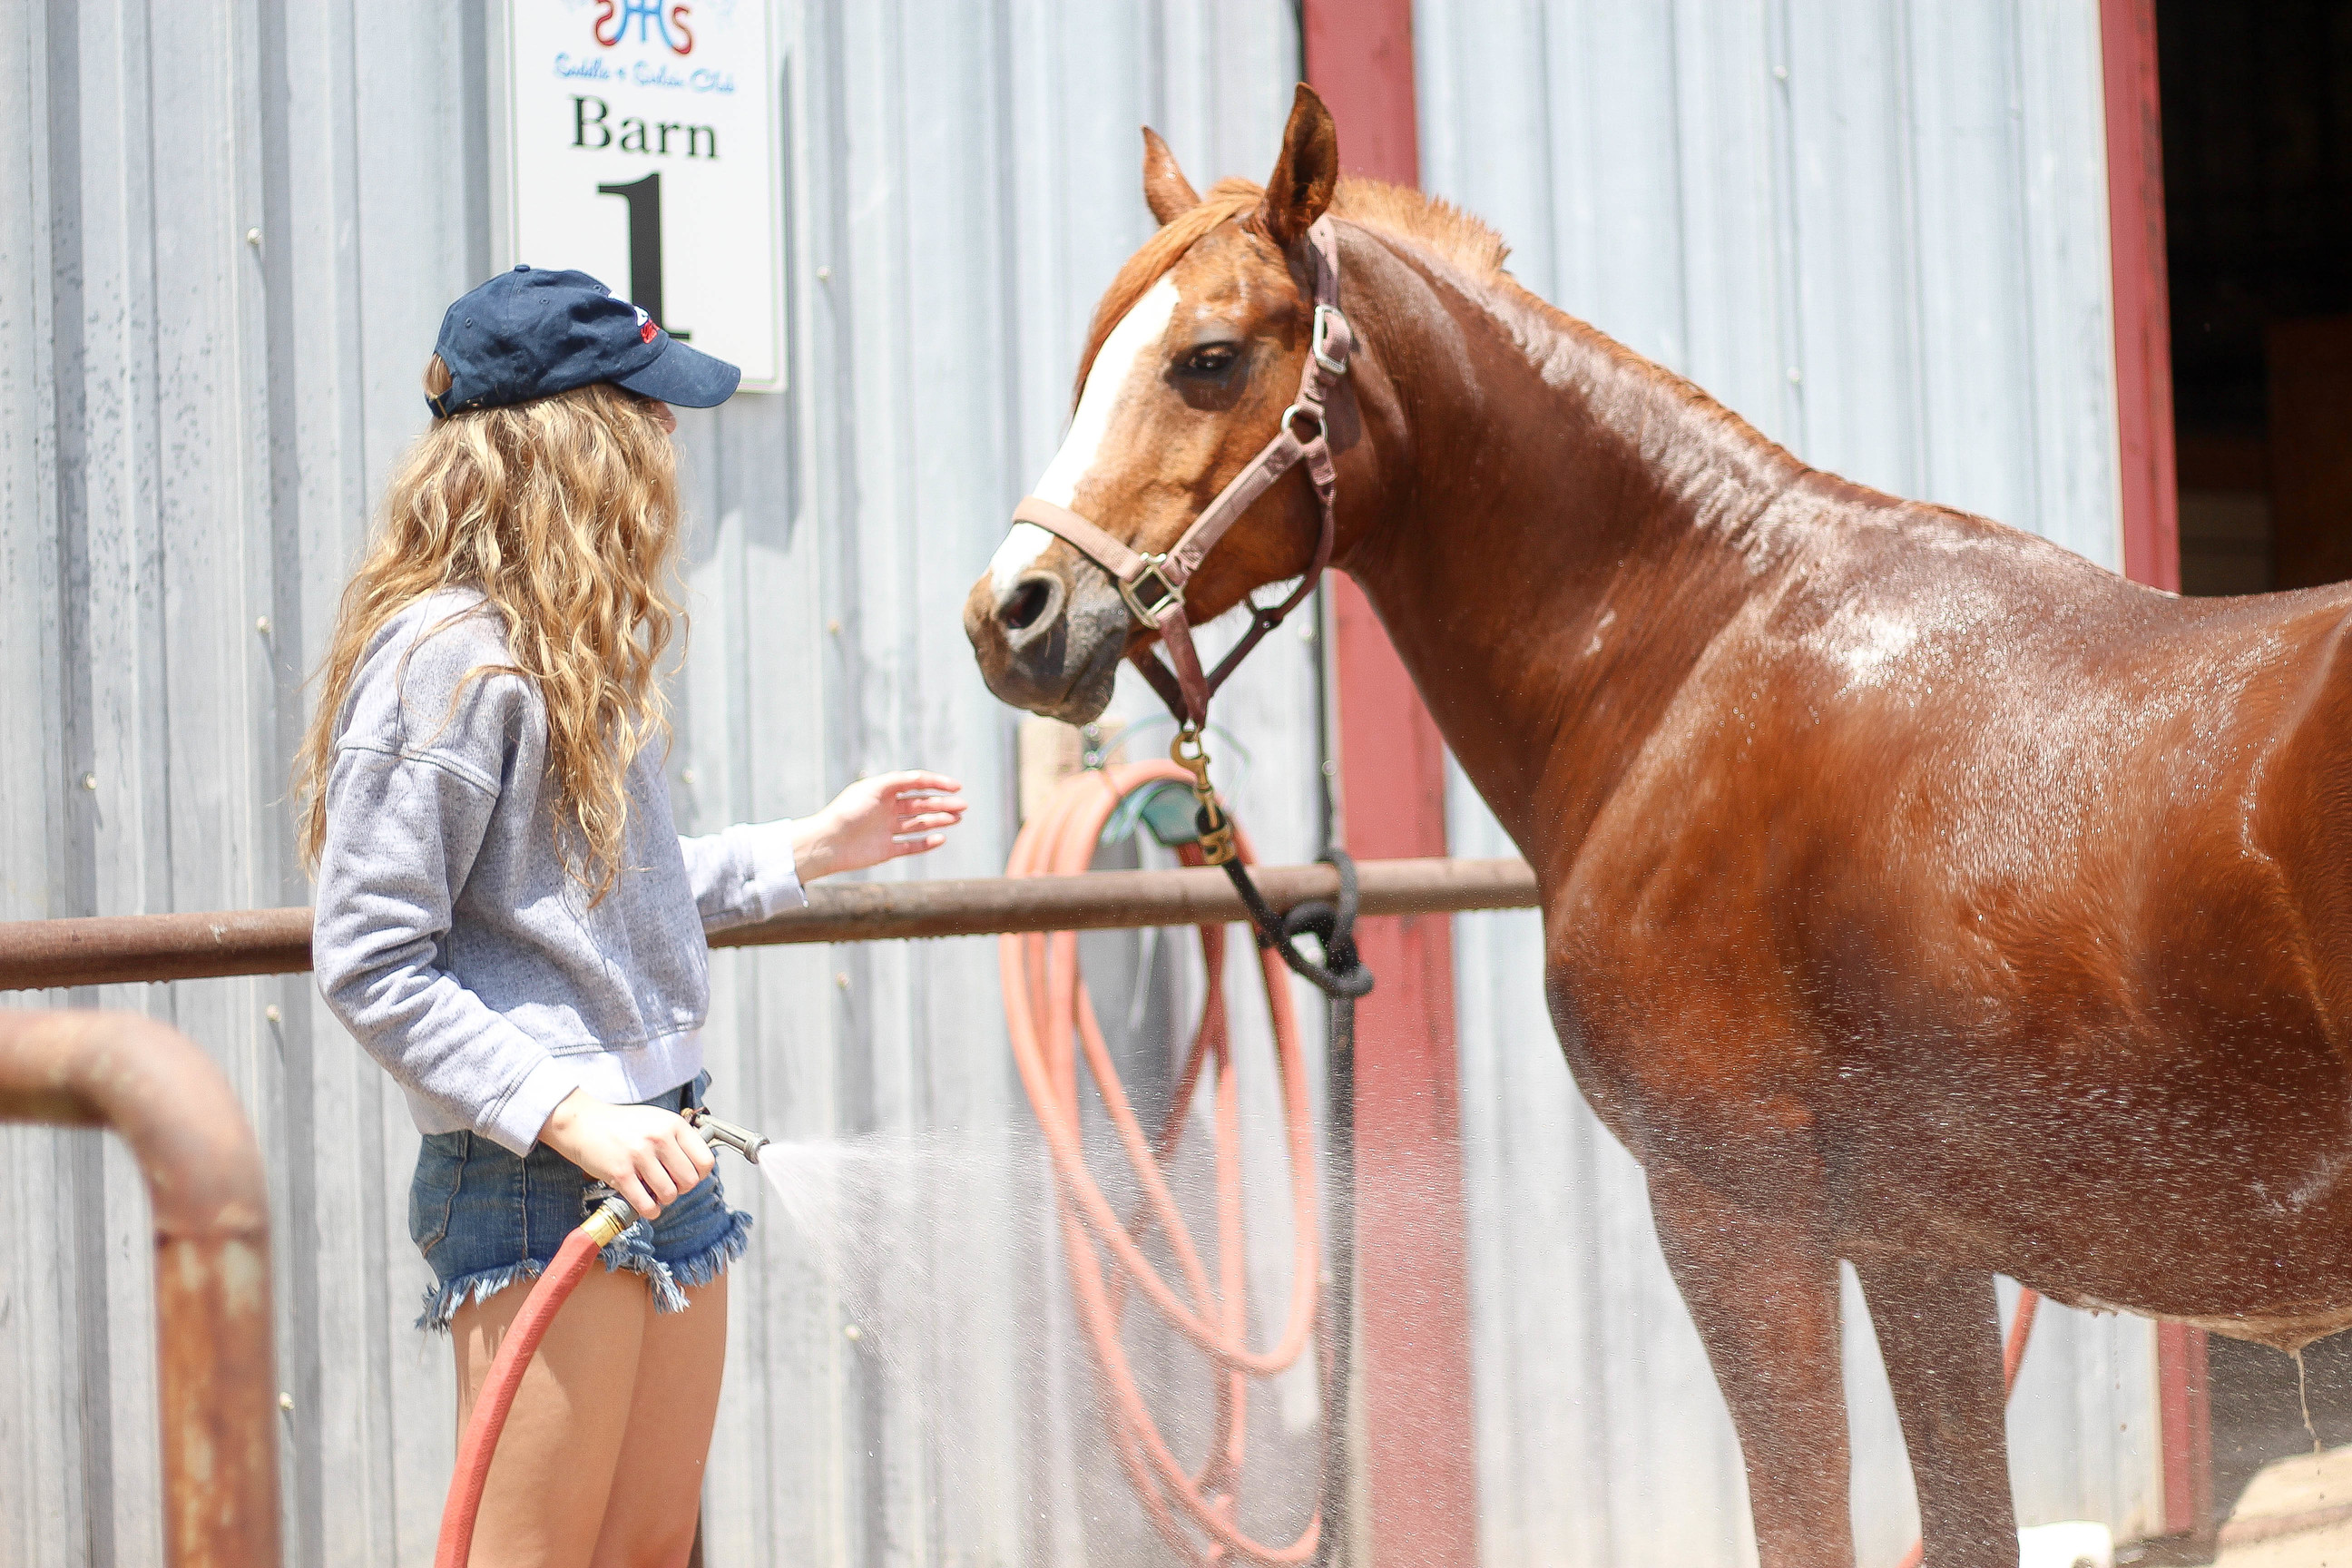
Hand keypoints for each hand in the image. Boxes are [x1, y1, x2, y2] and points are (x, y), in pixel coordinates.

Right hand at [537, 1091, 715, 1220]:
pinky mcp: (621, 1173)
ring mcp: (639, 1156)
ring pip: (669, 1194)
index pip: (705, 1160)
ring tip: (655, 1192)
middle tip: (670, 1185)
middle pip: (690, 1181)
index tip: (690, 1175)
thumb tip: (697, 1166)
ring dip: (664, 1200)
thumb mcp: (657, 1120)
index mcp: (672, 1124)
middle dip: (682, 1189)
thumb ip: (678, 1138)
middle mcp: (659, 1138)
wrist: (584, 1123)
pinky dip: (650, 1211)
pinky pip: (645, 1204)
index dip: (700, 1174)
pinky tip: (647, 1205)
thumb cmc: (622, 1124)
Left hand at [792, 770, 966, 881]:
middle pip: (921, 804)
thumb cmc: (847, 813)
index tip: (956, 787)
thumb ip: (897, 781)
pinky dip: (927, 842)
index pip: (916, 784)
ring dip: (939, 820)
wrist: (827, 844)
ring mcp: (888, 830)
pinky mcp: (887, 849)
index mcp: (884, 791)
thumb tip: (921, 777)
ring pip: (920, 823)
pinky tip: (941, 838)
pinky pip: (912, 845)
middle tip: (963, 806)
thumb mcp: (872, 789)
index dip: (937, 783)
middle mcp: (888, 809)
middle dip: (943, 804)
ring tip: (958, 819)